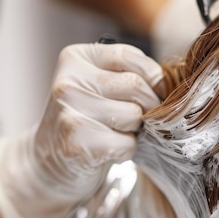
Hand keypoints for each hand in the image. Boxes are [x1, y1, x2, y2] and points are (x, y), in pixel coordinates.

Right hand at [0, 43, 163, 217]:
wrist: (48, 161)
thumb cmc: (85, 120)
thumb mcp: (98, 86)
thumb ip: (126, 75)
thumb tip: (170, 83)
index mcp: (75, 58)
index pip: (130, 56)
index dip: (153, 77)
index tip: (155, 92)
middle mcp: (69, 81)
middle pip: (135, 86)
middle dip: (147, 105)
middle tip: (139, 118)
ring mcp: (71, 112)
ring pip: (133, 115)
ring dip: (135, 130)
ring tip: (116, 132)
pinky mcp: (78, 143)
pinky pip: (126, 143)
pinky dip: (126, 150)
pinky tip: (108, 149)